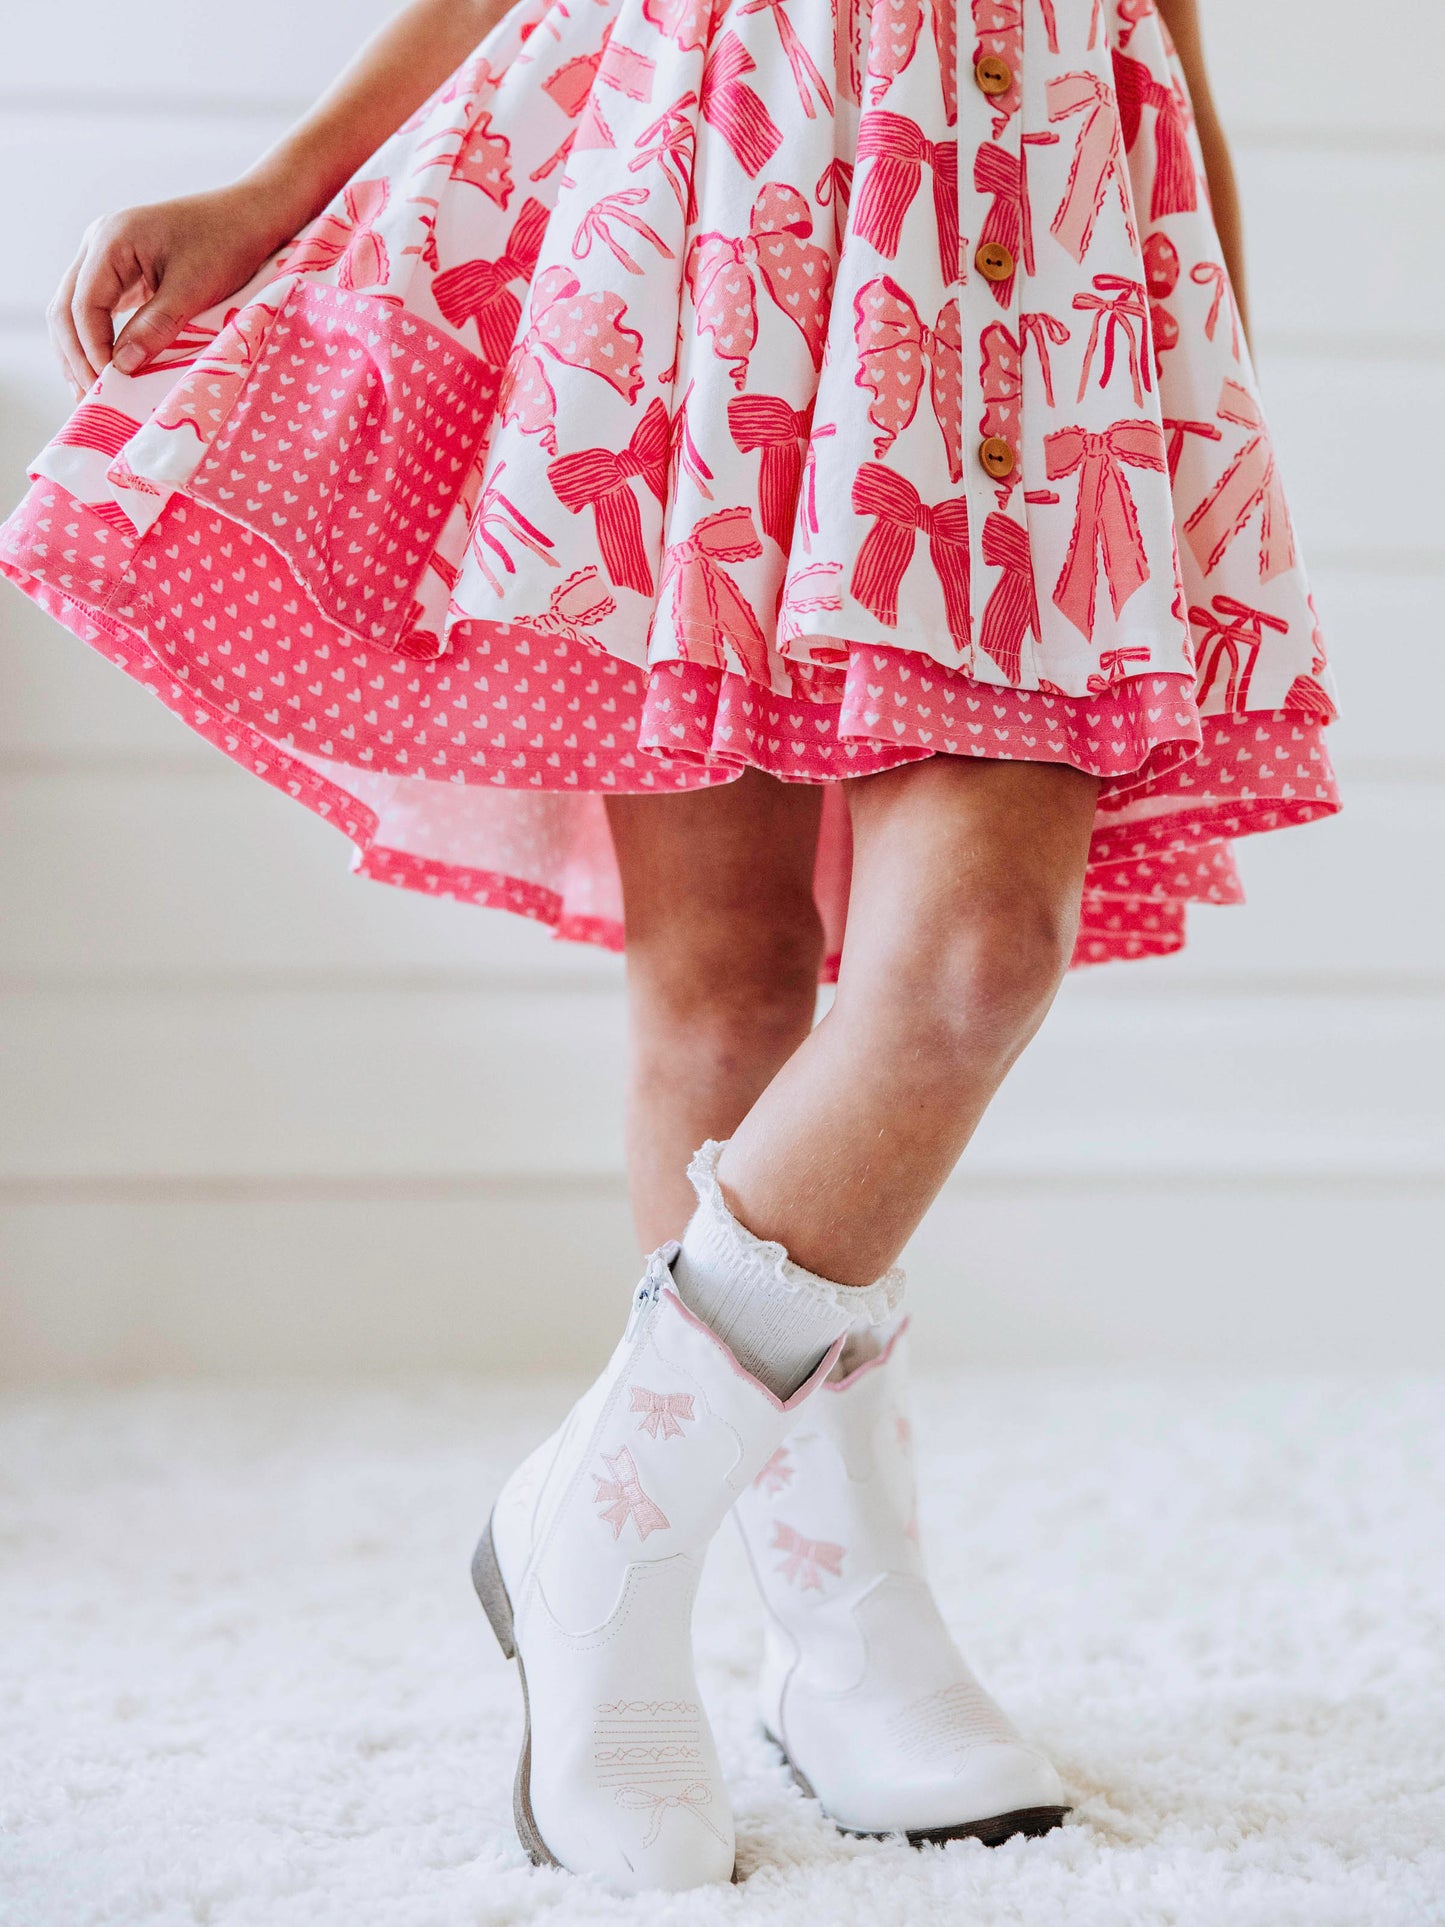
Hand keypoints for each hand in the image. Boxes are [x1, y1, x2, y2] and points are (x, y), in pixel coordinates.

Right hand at [47, 181, 297, 399]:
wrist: (247, 217)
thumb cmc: (225, 244)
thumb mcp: (192, 289)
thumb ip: (155, 326)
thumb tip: (121, 366)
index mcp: (111, 241)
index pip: (82, 305)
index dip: (91, 349)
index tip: (106, 385)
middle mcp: (99, 245)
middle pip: (67, 308)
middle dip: (76, 355)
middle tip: (89, 398)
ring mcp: (106, 258)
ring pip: (74, 310)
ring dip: (79, 351)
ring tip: (90, 393)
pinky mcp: (122, 272)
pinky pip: (95, 310)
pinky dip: (96, 340)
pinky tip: (105, 369)